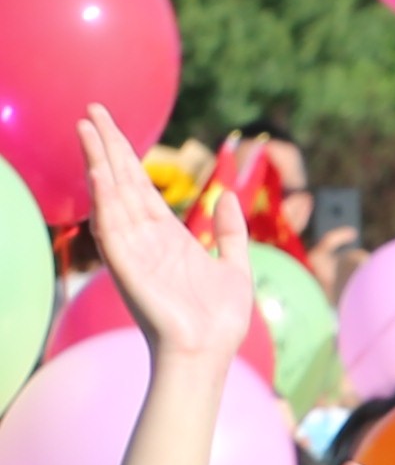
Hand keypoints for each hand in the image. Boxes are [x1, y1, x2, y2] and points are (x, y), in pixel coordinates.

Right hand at [77, 109, 251, 372]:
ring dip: (100, 162)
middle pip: (121, 181)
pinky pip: (112, 228)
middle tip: (91, 110)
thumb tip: (228, 195)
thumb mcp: (236, 267)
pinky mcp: (128, 267)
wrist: (210, 354)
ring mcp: (134, 250)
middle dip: (107, 146)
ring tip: (87, 128)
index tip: (110, 124)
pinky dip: (105, 200)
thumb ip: (231, 232)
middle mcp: (145, 238)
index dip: (127, 154)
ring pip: (112, 196)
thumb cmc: (220, 321)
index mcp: (168, 236)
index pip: (140, 185)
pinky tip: (99, 172)